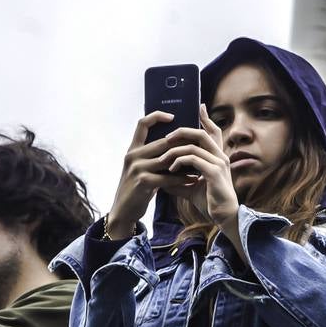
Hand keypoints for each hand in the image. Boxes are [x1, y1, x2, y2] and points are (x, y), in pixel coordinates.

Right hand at [104, 112, 194, 237]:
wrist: (124, 210)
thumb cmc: (137, 189)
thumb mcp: (142, 168)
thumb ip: (153, 156)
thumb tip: (173, 144)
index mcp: (133, 149)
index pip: (142, 124)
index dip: (156, 116)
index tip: (172, 116)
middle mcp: (133, 155)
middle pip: (162, 141)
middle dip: (182, 143)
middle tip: (199, 143)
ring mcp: (137, 168)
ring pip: (167, 159)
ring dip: (185, 161)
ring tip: (201, 161)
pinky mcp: (143, 182)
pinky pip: (168, 177)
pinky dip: (182, 178)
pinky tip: (193, 179)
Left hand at [160, 105, 238, 227]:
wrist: (223, 217)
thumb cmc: (210, 203)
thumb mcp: (191, 188)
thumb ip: (179, 180)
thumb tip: (162, 179)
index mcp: (217, 157)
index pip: (213, 132)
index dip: (206, 119)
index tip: (198, 107)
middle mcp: (220, 156)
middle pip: (201, 133)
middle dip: (182, 132)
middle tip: (166, 138)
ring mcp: (218, 163)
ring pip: (194, 145)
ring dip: (175, 150)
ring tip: (162, 159)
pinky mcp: (214, 172)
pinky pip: (193, 159)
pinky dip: (179, 162)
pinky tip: (171, 170)